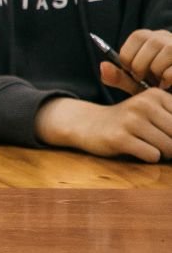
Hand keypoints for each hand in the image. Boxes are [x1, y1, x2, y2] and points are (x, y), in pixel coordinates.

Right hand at [36, 92, 171, 162]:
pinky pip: (152, 155)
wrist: (88, 123)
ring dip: (162, 153)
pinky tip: (136, 149)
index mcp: (155, 95)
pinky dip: (148, 157)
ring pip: (169, 147)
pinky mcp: (119, 138)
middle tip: (157, 142)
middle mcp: (143, 104)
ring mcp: (130, 121)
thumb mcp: (151, 109)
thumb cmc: (128, 121)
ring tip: (147, 145)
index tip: (164, 130)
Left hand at [101, 29, 171, 93]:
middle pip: (150, 41)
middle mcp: (168, 37)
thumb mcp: (137, 85)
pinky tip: (169, 85)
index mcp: (153, 39)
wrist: (171, 107)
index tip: (134, 73)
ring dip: (158, 71)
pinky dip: (169, 79)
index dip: (131, 57)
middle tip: (146, 80)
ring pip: (167, 50)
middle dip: (142, 66)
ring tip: (160, 82)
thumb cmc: (160, 91)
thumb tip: (102, 66)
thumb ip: (120, 78)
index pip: (138, 36)